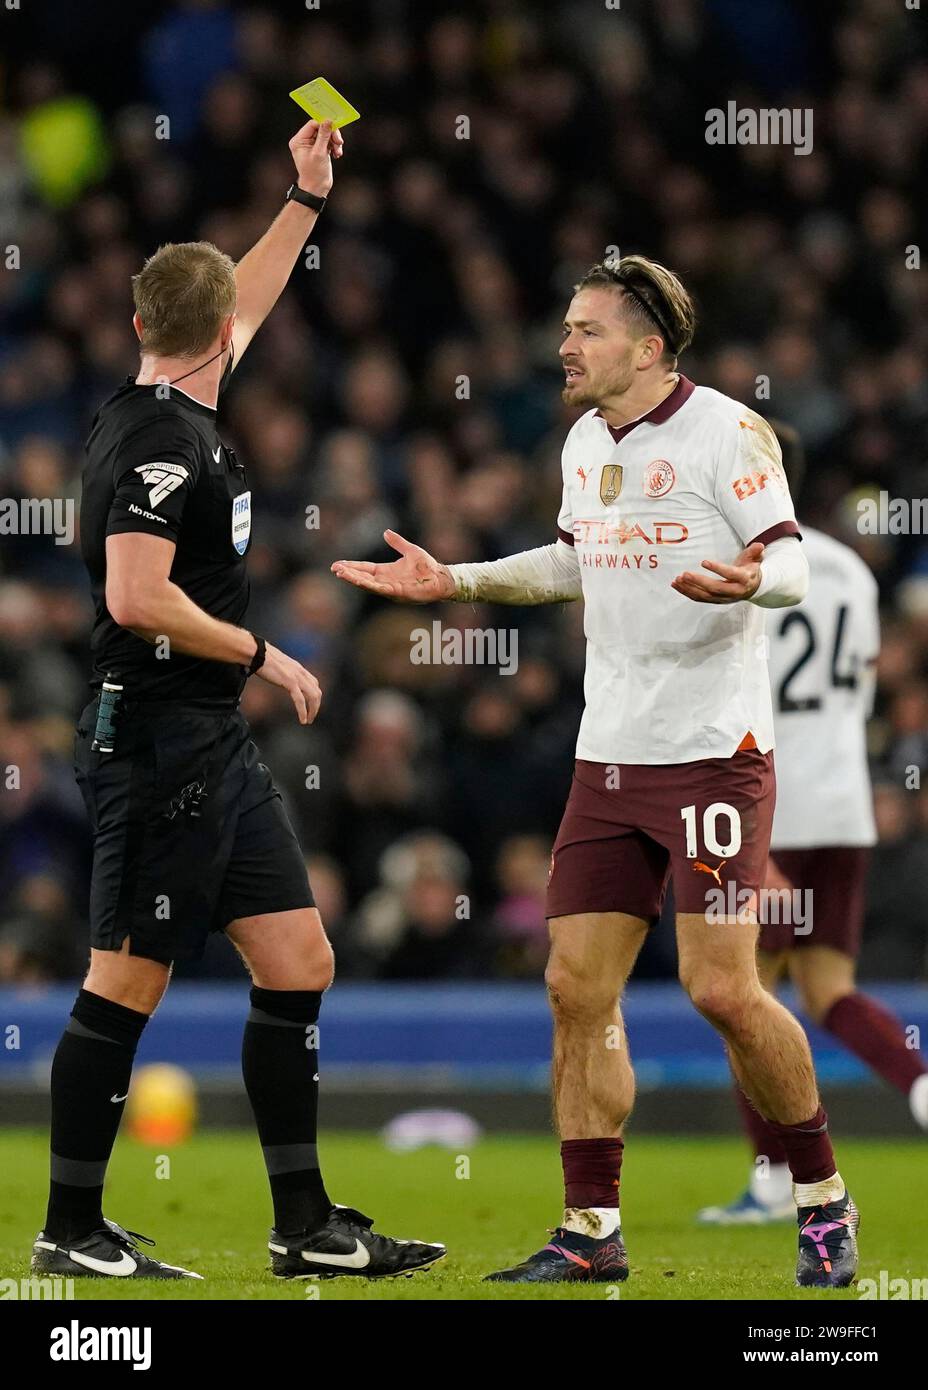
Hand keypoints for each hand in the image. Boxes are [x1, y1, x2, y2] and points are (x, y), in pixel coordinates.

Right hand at [256, 642, 321, 723]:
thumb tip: (279, 675)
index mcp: (298, 669)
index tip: (312, 705)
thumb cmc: (264, 658)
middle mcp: (301, 673)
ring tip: (308, 720)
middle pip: (317, 692)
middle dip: (316, 706)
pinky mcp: (290, 682)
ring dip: (312, 711)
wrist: (258, 653)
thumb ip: (284, 672)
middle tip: (311, 717)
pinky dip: (303, 711)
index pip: (314, 684)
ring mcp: (297, 677)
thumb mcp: (279, 665)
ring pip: (312, 697)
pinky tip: (302, 719)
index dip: (315, 696)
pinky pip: (300, 700)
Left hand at [288, 119, 343, 197]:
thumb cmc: (314, 174)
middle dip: (331, 135)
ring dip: (334, 142)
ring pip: (326, 135)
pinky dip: (334, 146)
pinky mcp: (320, 149)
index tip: (335, 129)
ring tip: (338, 151)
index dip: (324, 125)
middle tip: (339, 142)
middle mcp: (304, 141)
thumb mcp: (319, 153)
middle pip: (321, 128)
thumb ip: (324, 135)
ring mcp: (312, 145)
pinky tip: (337, 154)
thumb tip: (328, 120)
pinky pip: (329, 142)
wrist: (316, 189)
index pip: (313, 124)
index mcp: (298, 140)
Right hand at [331, 530, 455, 602]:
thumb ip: (397, 542)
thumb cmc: (428, 566)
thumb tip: (385, 532)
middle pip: (362, 576)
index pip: (364, 568)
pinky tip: (358, 580)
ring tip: (340, 573)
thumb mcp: (410, 550)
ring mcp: (390, 588)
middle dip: (348, 573)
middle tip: (334, 569)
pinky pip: (379, 588)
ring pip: (367, 584)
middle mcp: (385, 580)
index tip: (338, 564)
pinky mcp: (396, 592)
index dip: (351, 566)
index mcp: (386, 571)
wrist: (441, 577)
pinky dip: (368, 584)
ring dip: (354, 579)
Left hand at [671, 542, 763, 604]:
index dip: (718, 569)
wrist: (754, 588)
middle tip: (684, 574)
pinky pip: (699, 598)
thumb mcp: (755, 559)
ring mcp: (724, 598)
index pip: (730, 574)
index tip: (704, 562)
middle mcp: (734, 591)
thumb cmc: (751, 570)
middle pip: (715, 588)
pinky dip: (687, 592)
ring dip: (689, 589)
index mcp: (744, 579)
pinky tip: (676, 585)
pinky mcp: (715, 600)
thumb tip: (759, 545)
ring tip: (677, 580)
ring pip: (705, 596)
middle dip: (698, 582)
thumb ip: (755, 552)